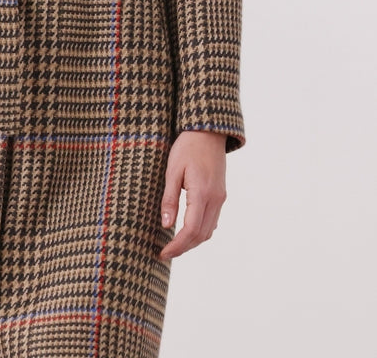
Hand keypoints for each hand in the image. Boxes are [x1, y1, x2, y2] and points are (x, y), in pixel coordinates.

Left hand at [159, 130, 226, 260]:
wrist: (208, 132)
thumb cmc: (187, 147)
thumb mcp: (173, 171)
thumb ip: (170, 199)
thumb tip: (166, 225)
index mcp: (202, 193)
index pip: (191, 230)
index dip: (177, 246)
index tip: (163, 253)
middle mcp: (215, 199)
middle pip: (202, 234)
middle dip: (184, 248)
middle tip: (166, 253)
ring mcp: (220, 197)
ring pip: (209, 230)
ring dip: (193, 241)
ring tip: (174, 245)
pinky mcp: (220, 194)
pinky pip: (213, 220)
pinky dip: (200, 230)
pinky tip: (188, 230)